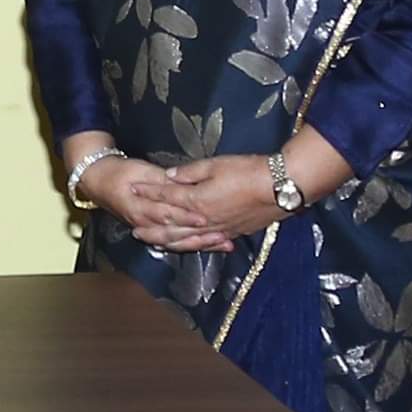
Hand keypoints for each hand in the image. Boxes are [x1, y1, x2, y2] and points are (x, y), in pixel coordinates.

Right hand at [80, 155, 235, 251]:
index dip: (186, 216)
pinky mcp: (152, 232)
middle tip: (222, 236)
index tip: (205, 217)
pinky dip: (192, 245)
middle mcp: (144, 223)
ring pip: (177, 242)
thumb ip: (163, 179)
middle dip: (200, 237)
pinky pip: (174, 244)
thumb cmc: (121, 173)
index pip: (166, 213)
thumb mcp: (141, 170)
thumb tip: (181, 182)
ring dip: (200, 244)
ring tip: (223, 243)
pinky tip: (208, 247)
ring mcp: (148, 230)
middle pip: (175, 234)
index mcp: (140, 206)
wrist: (99, 182)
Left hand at [147, 155, 286, 252]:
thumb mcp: (215, 165)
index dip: (148, 193)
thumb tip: (169, 176)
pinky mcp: (233, 233)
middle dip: (151, 228)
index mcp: (197, 200)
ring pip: (187, 240)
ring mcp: (219, 229)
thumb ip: (189, 173)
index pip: (166, 197)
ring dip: (168, 242)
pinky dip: (193, 246)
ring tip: (153, 243)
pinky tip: (188, 247)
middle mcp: (204, 220)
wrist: (279, 187)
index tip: (132, 190)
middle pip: (172, 227)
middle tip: (134, 231)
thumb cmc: (247, 171)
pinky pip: (206, 244)